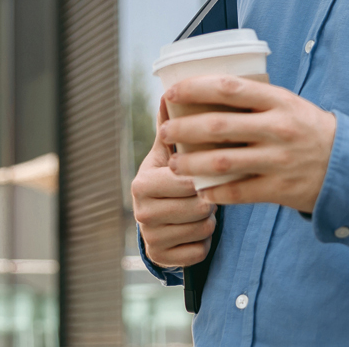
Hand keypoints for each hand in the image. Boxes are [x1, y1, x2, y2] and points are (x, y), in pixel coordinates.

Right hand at [132, 100, 216, 267]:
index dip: (201, 179)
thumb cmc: (170, 178)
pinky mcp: (161, 258)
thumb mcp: (167, 154)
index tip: (202, 175)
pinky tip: (195, 231)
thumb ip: (170, 126)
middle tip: (203, 194)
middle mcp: (140, 212)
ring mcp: (149, 237)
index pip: (185, 181)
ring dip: (208, 220)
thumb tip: (168, 91)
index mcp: (142, 182)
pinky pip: (198, 251)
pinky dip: (203, 242)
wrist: (160, 219)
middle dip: (207, 200)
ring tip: (200, 210)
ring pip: (201, 229)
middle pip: (196, 207)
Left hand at [156, 75, 336, 212]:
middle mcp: (277, 128)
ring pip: (221, 162)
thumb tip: (206, 94)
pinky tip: (200, 190)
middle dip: (183, 130)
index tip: (172, 93)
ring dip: (190, 164)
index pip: (228, 88)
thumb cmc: (308, 129)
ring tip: (174, 164)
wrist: (348, 165)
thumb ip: (254, 100)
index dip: (195, 88)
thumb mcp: (288, 104)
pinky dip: (214, 192)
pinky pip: (237, 192)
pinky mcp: (278, 189)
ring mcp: (277, 160)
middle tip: (165, 133)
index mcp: (278, 101)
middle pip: (218, 126)